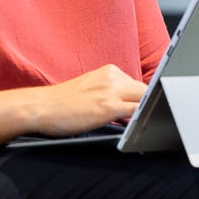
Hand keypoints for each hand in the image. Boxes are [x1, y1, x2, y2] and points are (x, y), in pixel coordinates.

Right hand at [0, 64, 147, 146]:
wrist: (40, 107)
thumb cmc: (63, 104)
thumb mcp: (91, 90)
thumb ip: (112, 93)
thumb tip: (133, 107)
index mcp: (109, 71)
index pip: (140, 85)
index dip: (150, 99)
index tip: (157, 108)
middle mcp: (112, 76)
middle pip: (146, 91)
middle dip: (153, 105)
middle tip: (157, 119)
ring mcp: (110, 90)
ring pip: (144, 99)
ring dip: (150, 112)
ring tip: (153, 124)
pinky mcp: (107, 106)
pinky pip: (135, 111)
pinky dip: (143, 118)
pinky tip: (144, 127)